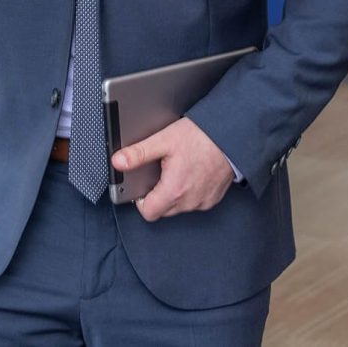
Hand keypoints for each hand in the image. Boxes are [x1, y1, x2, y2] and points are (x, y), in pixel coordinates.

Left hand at [112, 117, 232, 221]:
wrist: (230, 136)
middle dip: (155, 194)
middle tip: (157, 171)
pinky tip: (188, 172)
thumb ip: (138, 153)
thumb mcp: (163, 140)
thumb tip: (117, 162)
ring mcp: (203, 202)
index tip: (139, 185)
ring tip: (174, 169)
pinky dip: (187, 192)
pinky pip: (193, 202)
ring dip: (172, 193)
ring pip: (177, 207)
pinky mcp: (213, 199)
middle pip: (162, 210)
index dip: (139, 200)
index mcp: (175, 190)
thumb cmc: (200, 136)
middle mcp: (190, 202)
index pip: (148, 213)